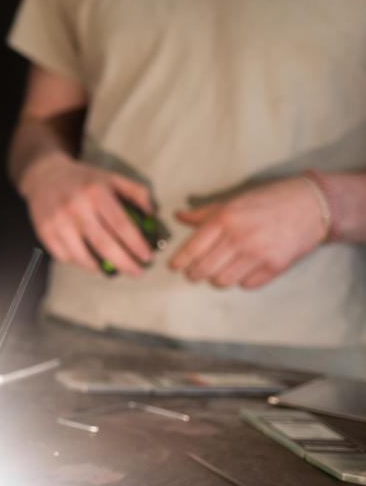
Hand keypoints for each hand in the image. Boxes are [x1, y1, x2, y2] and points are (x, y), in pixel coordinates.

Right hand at [17, 153, 154, 275]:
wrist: (45, 175)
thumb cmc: (84, 179)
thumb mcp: (112, 178)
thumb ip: (136, 193)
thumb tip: (152, 218)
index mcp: (96, 192)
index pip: (121, 224)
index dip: (136, 244)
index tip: (147, 257)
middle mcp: (76, 207)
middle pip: (104, 245)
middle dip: (124, 263)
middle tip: (136, 272)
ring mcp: (58, 221)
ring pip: (82, 256)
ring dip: (101, 267)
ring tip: (113, 268)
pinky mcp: (44, 232)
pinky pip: (65, 257)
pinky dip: (79, 263)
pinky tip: (88, 259)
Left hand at [169, 177, 327, 288]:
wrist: (311, 205)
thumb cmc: (268, 200)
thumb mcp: (233, 201)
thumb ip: (205, 213)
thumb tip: (178, 216)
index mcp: (225, 219)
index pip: (193, 248)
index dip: (180, 262)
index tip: (174, 267)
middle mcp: (239, 237)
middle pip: (204, 269)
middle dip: (194, 275)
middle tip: (194, 274)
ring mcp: (258, 253)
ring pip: (222, 281)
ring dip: (217, 280)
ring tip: (218, 273)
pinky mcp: (276, 266)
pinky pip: (247, 285)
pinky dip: (241, 282)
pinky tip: (243, 272)